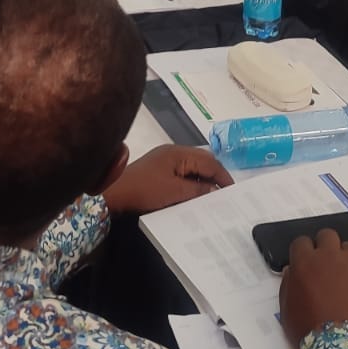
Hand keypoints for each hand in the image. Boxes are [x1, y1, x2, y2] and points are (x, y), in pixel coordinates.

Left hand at [103, 146, 231, 215]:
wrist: (114, 193)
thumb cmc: (145, 190)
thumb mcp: (175, 192)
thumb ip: (198, 190)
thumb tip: (216, 190)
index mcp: (179, 153)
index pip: (210, 162)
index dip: (223, 176)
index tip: (233, 191)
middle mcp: (174, 152)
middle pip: (202, 161)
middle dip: (215, 176)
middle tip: (226, 194)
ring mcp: (165, 159)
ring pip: (192, 167)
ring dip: (203, 180)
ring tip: (213, 196)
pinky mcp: (158, 169)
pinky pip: (182, 173)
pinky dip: (192, 182)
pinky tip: (194, 194)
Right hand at [279, 228, 347, 347]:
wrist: (340, 344)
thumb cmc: (309, 328)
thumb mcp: (287, 307)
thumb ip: (288, 284)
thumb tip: (293, 272)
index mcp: (305, 262)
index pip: (302, 242)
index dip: (302, 251)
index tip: (304, 260)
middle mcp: (329, 257)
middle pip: (327, 235)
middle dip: (324, 245)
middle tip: (323, 262)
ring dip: (342, 257)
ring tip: (340, 277)